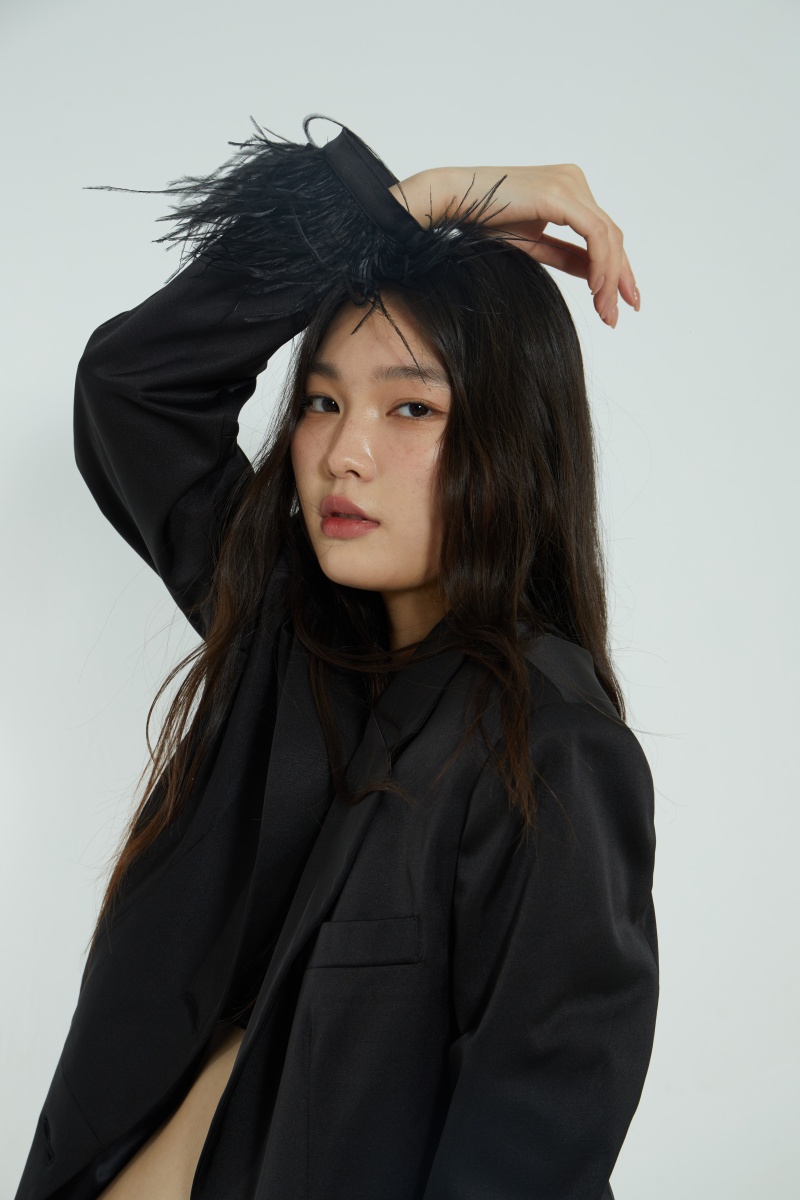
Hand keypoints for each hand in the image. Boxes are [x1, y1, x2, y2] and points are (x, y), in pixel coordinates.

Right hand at [389, 166, 637, 328]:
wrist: (453, 200)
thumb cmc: (483, 220)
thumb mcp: (534, 245)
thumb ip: (566, 256)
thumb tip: (595, 277)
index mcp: (569, 189)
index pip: (603, 233)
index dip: (616, 270)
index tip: (621, 302)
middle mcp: (575, 181)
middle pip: (612, 235)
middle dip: (619, 278)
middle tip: (616, 315)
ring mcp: (570, 185)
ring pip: (608, 237)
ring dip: (610, 278)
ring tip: (605, 311)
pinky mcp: (560, 194)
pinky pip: (594, 234)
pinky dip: (600, 264)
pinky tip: (597, 289)